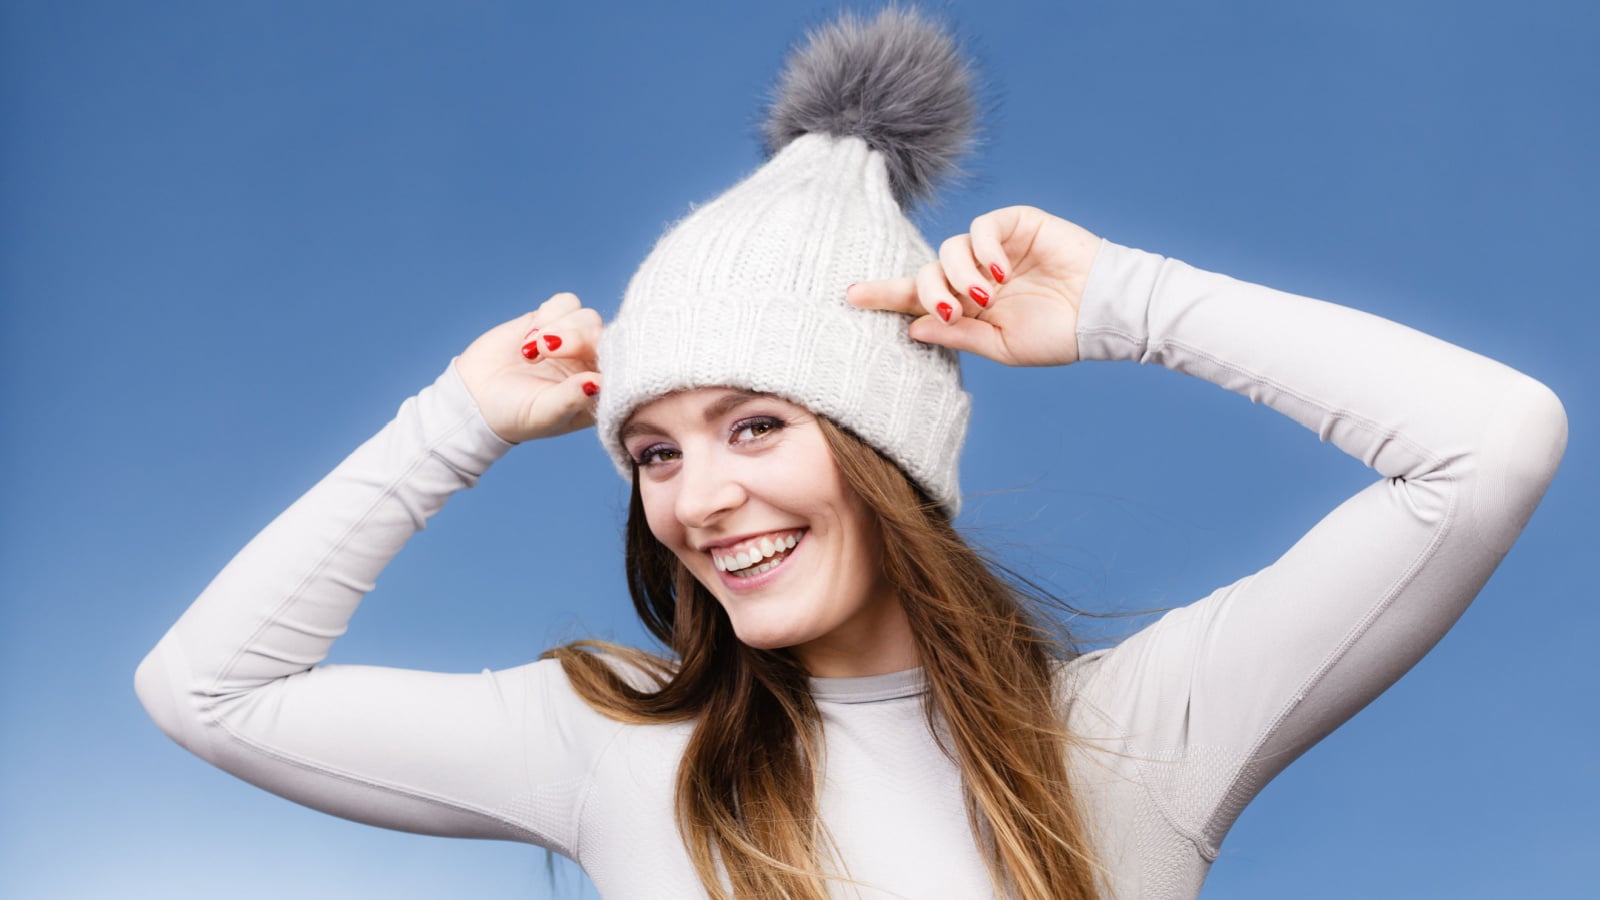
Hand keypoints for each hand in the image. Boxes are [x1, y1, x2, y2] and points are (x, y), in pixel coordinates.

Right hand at [454, 292, 602, 443]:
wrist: (474, 398)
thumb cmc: (514, 416)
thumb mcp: (544, 414)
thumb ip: (571, 399)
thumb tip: (598, 383)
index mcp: (599, 392)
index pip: (621, 366)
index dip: (607, 358)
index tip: (583, 367)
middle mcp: (590, 364)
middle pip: (603, 334)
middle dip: (576, 337)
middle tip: (546, 349)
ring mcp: (572, 341)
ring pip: (586, 316)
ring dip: (558, 328)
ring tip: (530, 351)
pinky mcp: (551, 320)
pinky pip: (566, 303)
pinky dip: (549, 314)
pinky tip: (529, 337)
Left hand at [847, 205, 1100, 366]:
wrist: (1103, 313)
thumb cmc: (1059, 334)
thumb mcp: (1001, 345)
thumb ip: (957, 334)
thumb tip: (912, 325)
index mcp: (968, 306)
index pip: (916, 297)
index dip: (884, 295)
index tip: (849, 297)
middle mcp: (974, 275)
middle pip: (926, 272)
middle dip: (930, 291)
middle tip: (952, 310)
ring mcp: (994, 248)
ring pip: (949, 249)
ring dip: (958, 274)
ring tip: (986, 295)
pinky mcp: (1015, 224)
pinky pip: (980, 228)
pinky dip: (982, 249)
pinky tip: (999, 271)